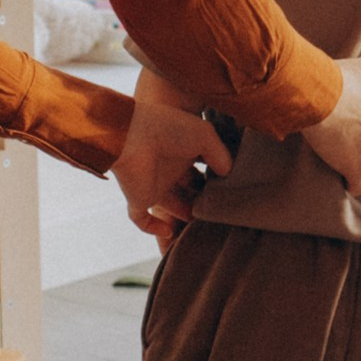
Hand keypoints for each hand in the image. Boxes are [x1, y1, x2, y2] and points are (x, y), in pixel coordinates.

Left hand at [111, 95, 231, 244]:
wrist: (131, 134)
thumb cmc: (168, 127)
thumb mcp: (205, 135)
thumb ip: (221, 156)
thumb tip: (228, 175)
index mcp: (182, 153)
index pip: (200, 172)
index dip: (213, 182)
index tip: (228, 192)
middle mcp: (168, 170)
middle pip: (188, 192)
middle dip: (203, 203)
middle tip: (220, 213)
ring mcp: (152, 185)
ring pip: (171, 209)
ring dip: (184, 218)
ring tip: (204, 226)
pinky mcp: (138, 199)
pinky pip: (142, 219)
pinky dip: (154, 228)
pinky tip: (168, 232)